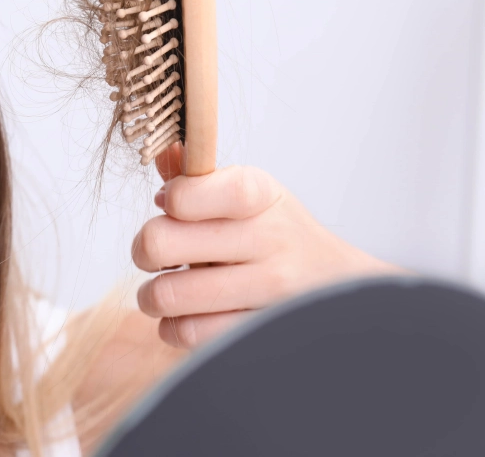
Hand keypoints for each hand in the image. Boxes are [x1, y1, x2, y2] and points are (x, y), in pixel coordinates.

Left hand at [131, 144, 402, 348]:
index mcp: (258, 193)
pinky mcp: (259, 330)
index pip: (185, 193)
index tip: (173, 207)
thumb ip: (197, 177)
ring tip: (165, 290)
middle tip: (154, 255)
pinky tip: (188, 316)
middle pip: (159, 243)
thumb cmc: (276, 234)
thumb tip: (161, 151)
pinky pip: (186, 333)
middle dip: (143, 250)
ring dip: (152, 296)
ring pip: (167, 295)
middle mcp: (267, 238)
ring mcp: (268, 288)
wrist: (340, 287)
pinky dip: (174, 328)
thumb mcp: (247, 193)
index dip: (168, 201)